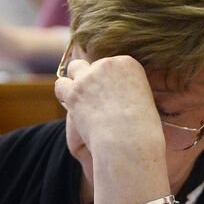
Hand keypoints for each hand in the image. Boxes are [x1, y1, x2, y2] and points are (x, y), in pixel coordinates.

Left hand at [53, 52, 166, 174]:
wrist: (128, 139)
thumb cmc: (140, 127)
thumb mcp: (143, 99)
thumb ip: (128, 88)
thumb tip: (112, 91)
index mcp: (127, 63)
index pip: (110, 64)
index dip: (107, 79)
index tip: (111, 94)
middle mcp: (107, 65)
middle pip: (93, 65)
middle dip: (92, 79)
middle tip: (95, 98)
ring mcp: (88, 76)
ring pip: (74, 68)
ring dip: (76, 80)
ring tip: (79, 96)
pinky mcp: (73, 91)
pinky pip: (61, 84)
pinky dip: (63, 93)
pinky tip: (70, 104)